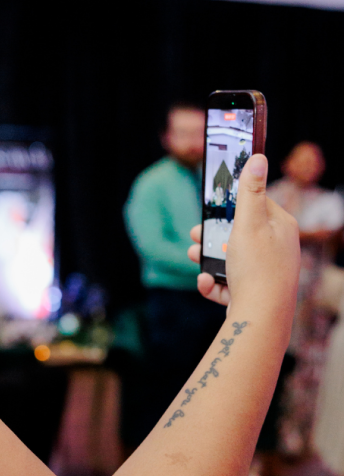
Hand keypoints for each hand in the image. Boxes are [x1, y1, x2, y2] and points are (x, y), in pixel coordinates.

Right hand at [187, 154, 298, 320]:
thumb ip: (248, 191)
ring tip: (193, 256)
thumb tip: (257, 157)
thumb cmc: (257, 267)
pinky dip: (214, 283)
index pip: (258, 205)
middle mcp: (277, 249)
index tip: (212, 206)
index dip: (232, 205)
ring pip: (231, 259)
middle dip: (213, 234)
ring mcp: (266, 273)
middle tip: (194, 234)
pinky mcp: (254, 294)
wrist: (260, 318)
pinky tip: (204, 283)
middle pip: (240, 233)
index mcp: (282, 228)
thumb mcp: (249, 222)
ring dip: (208, 257)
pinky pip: (229, 283)